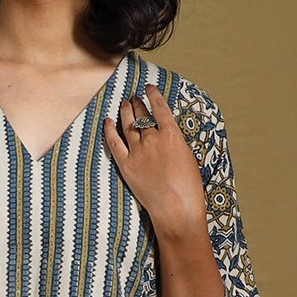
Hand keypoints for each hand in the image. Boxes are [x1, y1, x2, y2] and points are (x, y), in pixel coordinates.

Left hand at [102, 85, 203, 239]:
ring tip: (124, 104)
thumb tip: (165, 136)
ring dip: (126, 111)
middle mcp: (152, 138)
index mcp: (171, 134)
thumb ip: (174, 143)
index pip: (160, 107)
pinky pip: (114, 142)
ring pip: (128, 124)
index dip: (153, 95)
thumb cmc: (188, 187)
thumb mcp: (187, 157)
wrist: (176, 209)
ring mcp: (137, 151)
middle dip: (138, 103)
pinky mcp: (126, 165)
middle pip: (142, 114)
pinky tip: (107, 121)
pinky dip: (109, 130)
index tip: (149, 88)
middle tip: (135, 97)